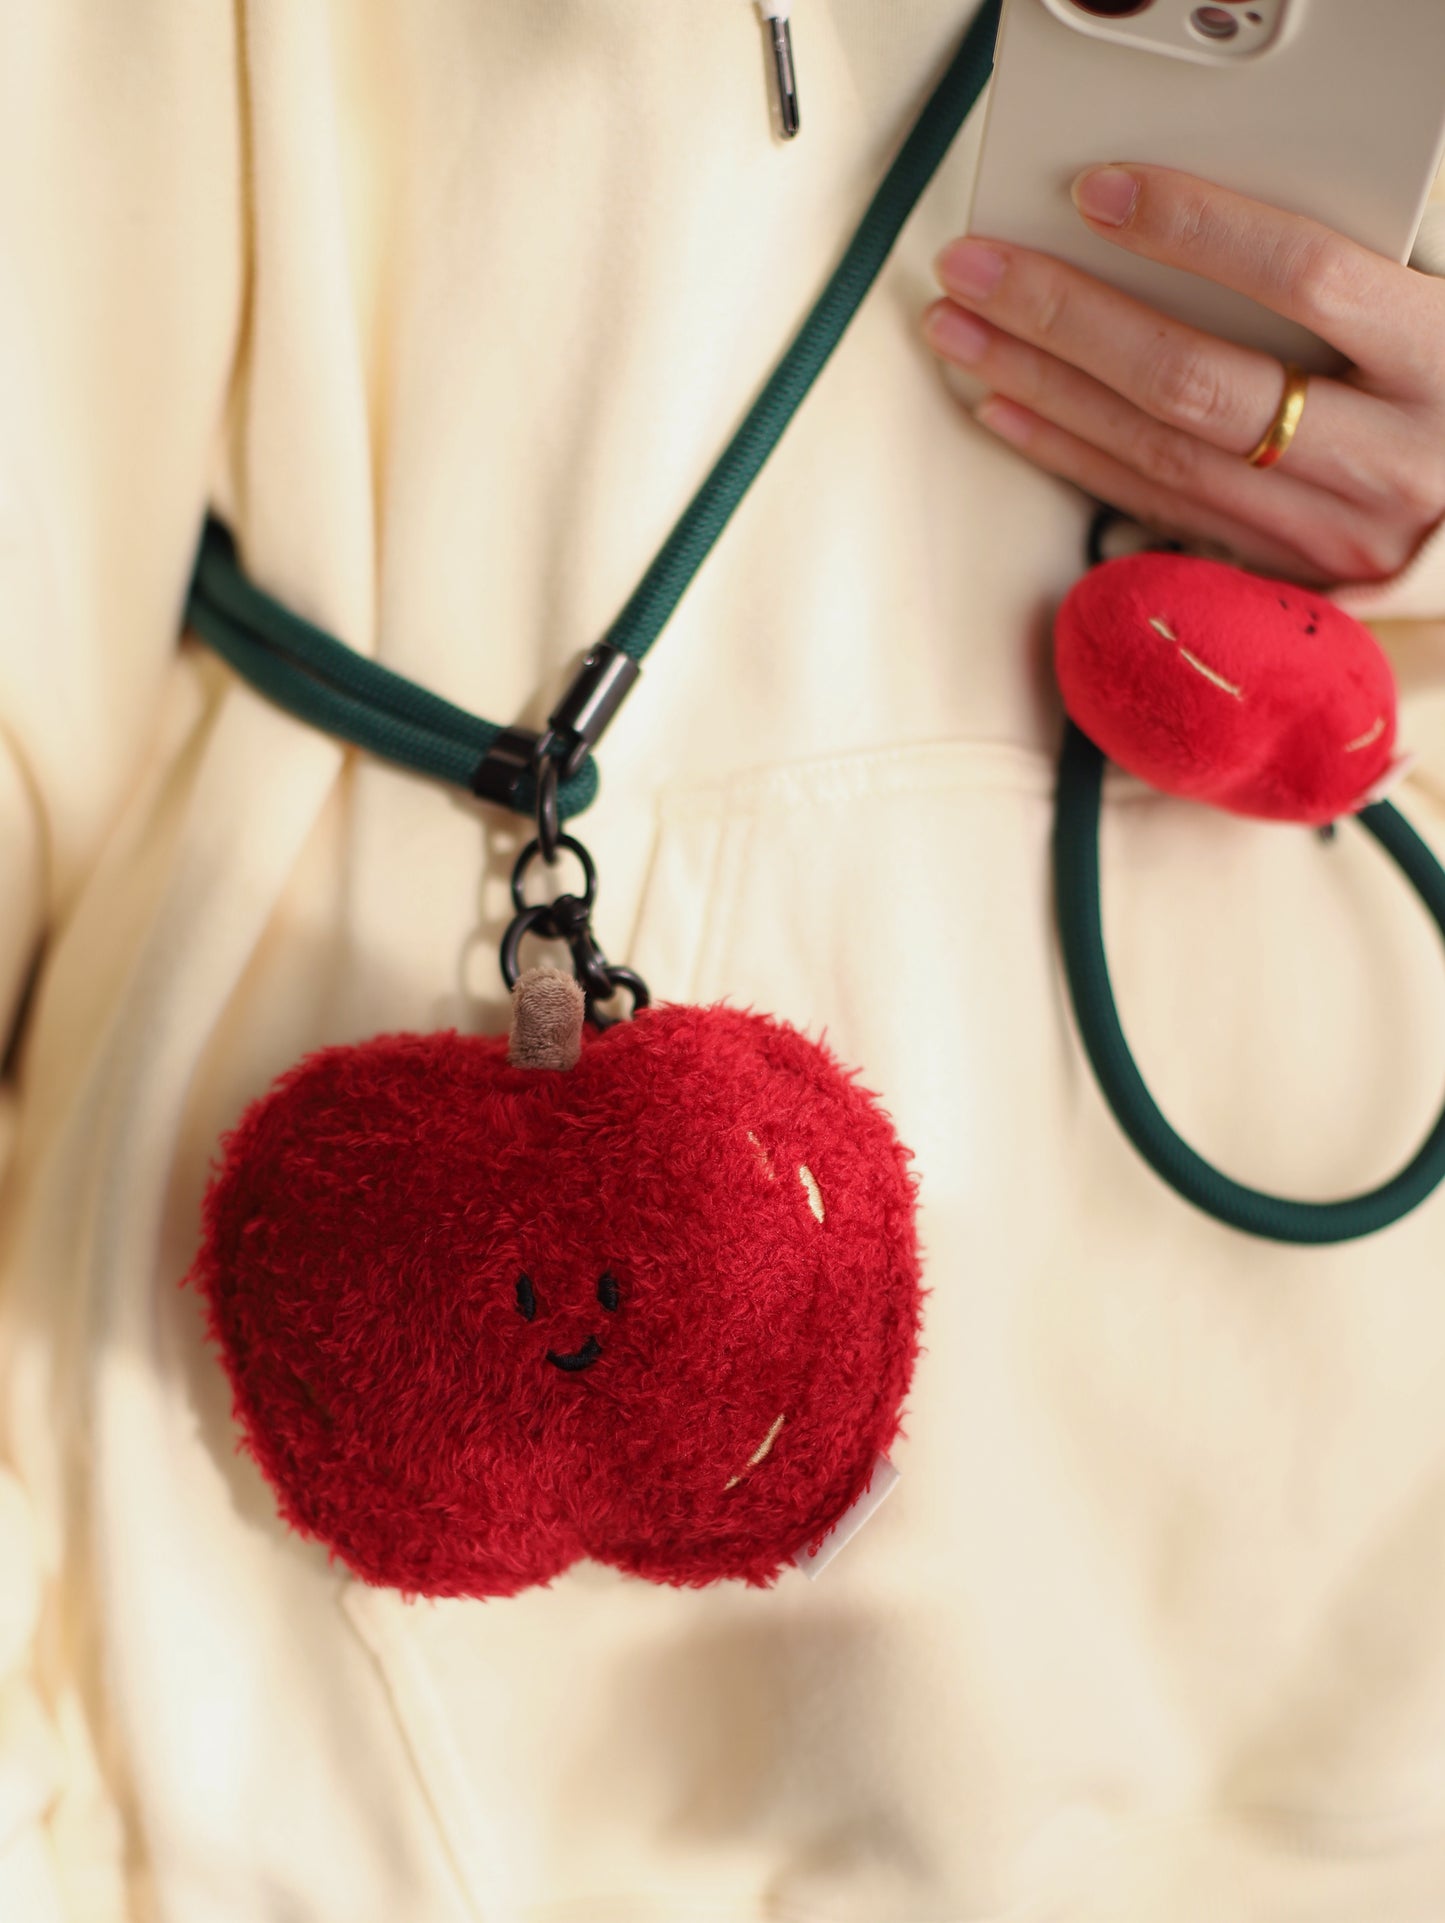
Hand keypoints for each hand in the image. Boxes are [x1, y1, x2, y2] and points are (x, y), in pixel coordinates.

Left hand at [920, 163, 1444, 588]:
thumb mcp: (1438, 321)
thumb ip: (1343, 284)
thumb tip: (1181, 229)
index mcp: (1441, 363)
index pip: (1304, 278)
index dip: (1194, 230)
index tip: (1098, 192)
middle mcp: (1384, 461)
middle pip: (1194, 381)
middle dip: (1068, 319)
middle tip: (976, 271)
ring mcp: (1330, 533)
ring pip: (1158, 455)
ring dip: (1044, 388)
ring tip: (964, 333)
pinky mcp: (1281, 576)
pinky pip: (1155, 507)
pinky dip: (1072, 455)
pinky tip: (1010, 411)